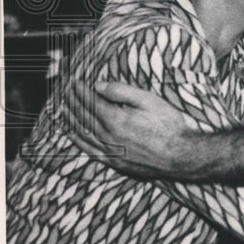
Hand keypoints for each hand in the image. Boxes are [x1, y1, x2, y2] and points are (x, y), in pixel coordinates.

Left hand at [64, 81, 191, 179]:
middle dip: (73, 102)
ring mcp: (110, 152)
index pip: (91, 102)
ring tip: (63, 108)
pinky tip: (71, 134)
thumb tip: (99, 85)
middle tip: (65, 91)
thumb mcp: (148, 100)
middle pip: (83, 117)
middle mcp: (108, 137)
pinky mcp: (115, 162)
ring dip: (71, 119)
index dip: (80, 91)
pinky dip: (77, 140)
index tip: (73, 82)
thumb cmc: (168, 125)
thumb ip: (121, 91)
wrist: (181, 155)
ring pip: (82, 133)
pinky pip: (89, 150)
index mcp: (115, 120)